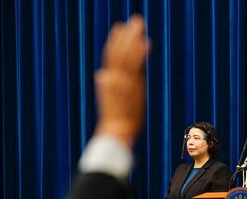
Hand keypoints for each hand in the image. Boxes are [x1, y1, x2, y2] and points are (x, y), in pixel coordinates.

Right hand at [94, 15, 150, 146]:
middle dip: (127, 34)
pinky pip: (135, 66)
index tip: (120, 27)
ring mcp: (121, 81)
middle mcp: (113, 77)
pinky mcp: (130, 86)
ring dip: (133, 38)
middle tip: (135, 20)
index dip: (116, 41)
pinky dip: (139, 54)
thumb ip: (107, 85)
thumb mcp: (111, 99)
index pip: (112, 56)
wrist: (116, 130)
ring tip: (140, 25)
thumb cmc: (116, 120)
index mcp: (108, 80)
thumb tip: (100, 75)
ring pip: (126, 54)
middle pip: (119, 51)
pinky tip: (145, 43)